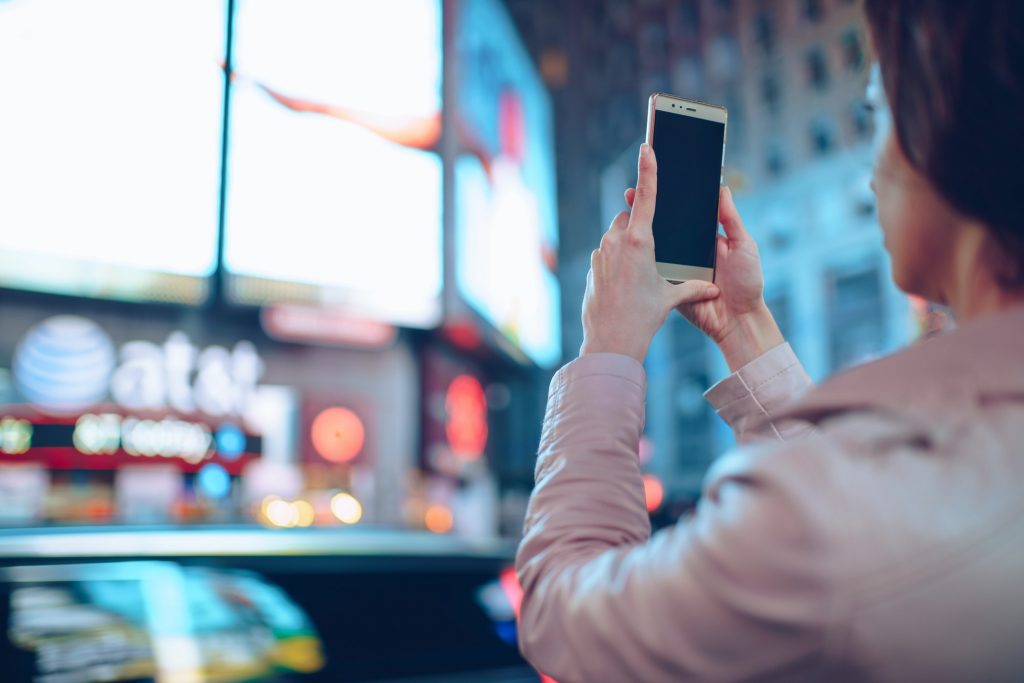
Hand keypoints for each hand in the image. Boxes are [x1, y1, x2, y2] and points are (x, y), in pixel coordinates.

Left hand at [580, 144, 719, 363]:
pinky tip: (624, 285)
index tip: (647, 147)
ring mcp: (600, 253)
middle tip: (654, 252)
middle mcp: (616, 241)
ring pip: (616, 238)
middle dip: (641, 228)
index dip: (649, 170)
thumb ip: (692, 287)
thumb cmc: (643, 318)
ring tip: (639, 276)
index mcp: (639, 241)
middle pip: (629, 220)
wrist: (609, 341)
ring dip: (627, 247)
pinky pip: (606, 256)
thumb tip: (712, 288)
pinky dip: (616, 263)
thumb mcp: (670, 299)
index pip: (646, 197)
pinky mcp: (592, 267)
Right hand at [624, 184, 782, 371]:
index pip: (686, 213)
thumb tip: (722, 188)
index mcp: (706, 238)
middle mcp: (689, 251)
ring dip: (641, 235)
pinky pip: (653, 271)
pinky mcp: (669, 285)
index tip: (656, 181)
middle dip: (648, 212)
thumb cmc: (748, 283)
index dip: (671, 199)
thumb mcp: (744, 246)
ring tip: (626, 215)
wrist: (738, 321)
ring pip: (656, 248)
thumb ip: (731, 220)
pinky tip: (630, 247)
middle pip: (666, 228)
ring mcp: (677, 268)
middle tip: (630, 193)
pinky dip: (642, 261)